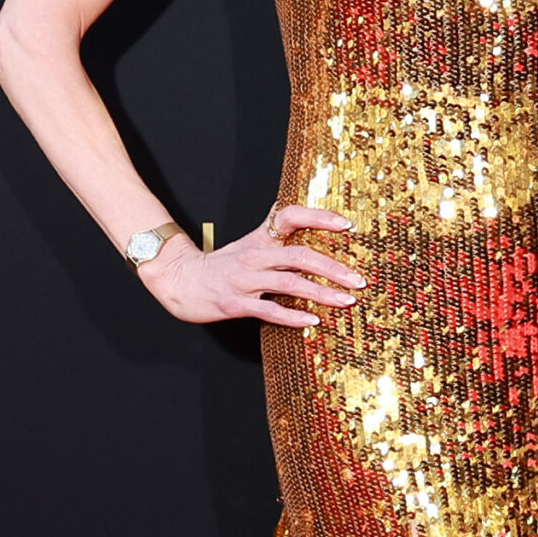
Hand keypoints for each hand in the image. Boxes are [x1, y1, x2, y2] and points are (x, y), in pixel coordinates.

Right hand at [140, 205, 364, 326]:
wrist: (179, 279)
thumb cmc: (221, 264)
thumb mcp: (249, 242)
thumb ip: (274, 231)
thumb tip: (300, 215)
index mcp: (260, 238)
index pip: (290, 216)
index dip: (318, 217)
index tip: (346, 225)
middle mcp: (255, 256)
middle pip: (299, 255)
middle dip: (333, 268)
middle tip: (359, 280)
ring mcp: (245, 280)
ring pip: (290, 283)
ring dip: (321, 293)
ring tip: (346, 301)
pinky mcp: (235, 303)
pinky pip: (268, 310)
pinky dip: (292, 316)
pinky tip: (312, 321)